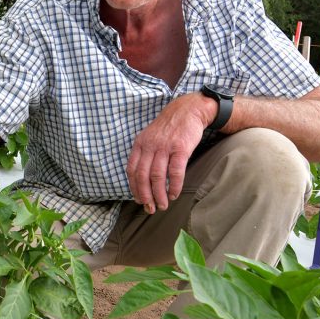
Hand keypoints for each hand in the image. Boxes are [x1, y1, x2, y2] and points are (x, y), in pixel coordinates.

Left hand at [126, 93, 212, 212]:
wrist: (187, 110)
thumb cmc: (169, 128)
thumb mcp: (150, 137)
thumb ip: (145, 154)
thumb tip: (141, 178)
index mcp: (140, 144)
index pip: (132, 170)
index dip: (134, 188)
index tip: (138, 200)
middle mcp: (150, 146)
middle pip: (143, 176)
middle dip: (145, 196)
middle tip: (150, 208)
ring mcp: (165, 147)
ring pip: (157, 176)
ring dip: (159, 194)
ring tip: (162, 205)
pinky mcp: (181, 148)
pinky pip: (175, 171)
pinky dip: (174, 186)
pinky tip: (174, 194)